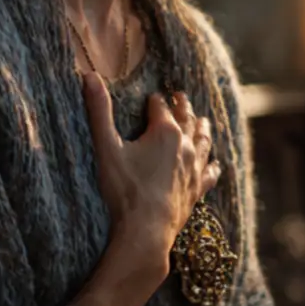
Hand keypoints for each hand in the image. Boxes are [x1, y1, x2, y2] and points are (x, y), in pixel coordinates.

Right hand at [81, 77, 221, 269]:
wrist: (146, 230)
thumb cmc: (124, 190)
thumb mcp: (107, 148)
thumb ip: (99, 111)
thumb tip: (89, 75)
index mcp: (165, 132)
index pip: (160, 107)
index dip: (154, 100)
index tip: (151, 96)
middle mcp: (185, 146)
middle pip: (186, 119)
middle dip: (182, 106)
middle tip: (180, 95)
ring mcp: (194, 169)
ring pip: (203, 142)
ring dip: (201, 128)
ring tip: (202, 119)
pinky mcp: (196, 190)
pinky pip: (209, 174)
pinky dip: (212, 166)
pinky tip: (215, 164)